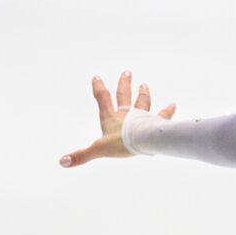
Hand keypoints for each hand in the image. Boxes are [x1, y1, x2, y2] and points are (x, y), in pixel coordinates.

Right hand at [60, 69, 176, 166]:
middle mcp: (126, 115)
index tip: (97, 77)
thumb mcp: (98, 150)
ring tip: (145, 85)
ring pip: (143, 103)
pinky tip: (173, 104)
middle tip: (127, 72)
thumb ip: (81, 156)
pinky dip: (168, 110)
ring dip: (143, 94)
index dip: (99, 88)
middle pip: (124, 96)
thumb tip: (62, 162)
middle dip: (124, 84)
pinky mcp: (156, 123)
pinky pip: (163, 115)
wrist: (142, 141)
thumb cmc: (121, 144)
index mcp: (111, 119)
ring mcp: (142, 117)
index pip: (103, 100)